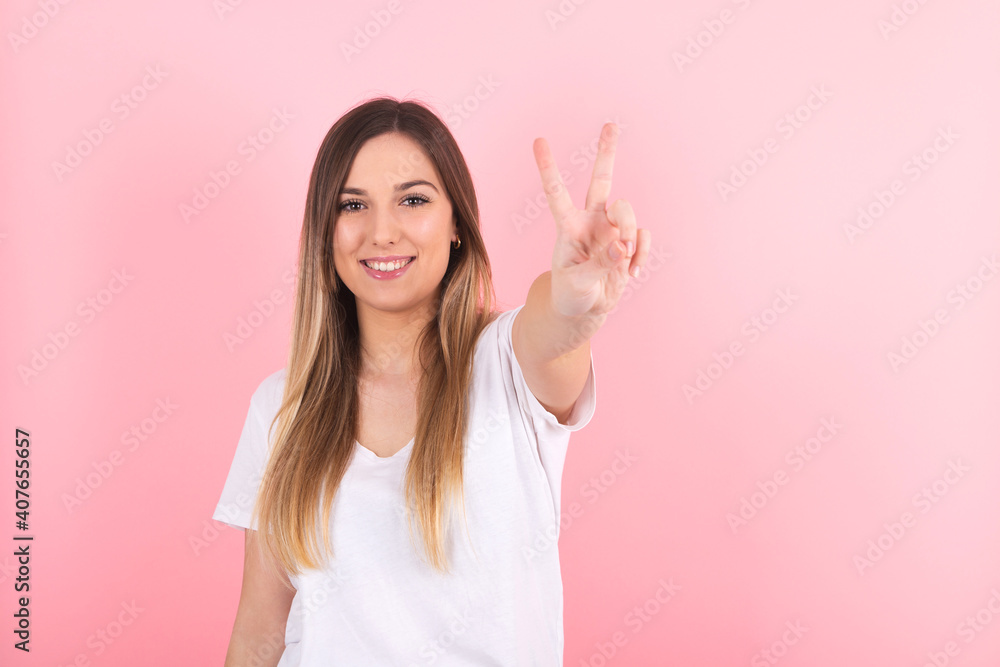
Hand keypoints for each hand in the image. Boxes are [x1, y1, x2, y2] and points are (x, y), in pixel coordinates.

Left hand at [532, 122, 650, 317]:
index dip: (548, 168)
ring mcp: (610, 230)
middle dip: (607, 153)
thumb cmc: (570, 294)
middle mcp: (590, 221)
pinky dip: (641, 254)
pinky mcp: (627, 242)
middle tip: (610, 125)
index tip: (538, 141)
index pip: (556, 193)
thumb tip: (623, 246)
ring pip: (627, 210)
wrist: (584, 310)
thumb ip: (600, 264)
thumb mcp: (577, 283)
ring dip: (630, 231)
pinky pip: (642, 236)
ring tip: (624, 259)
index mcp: (568, 227)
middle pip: (601, 180)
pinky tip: (630, 271)